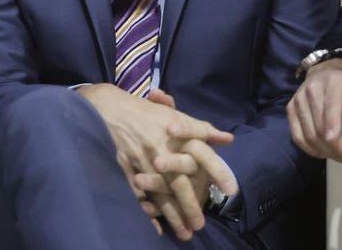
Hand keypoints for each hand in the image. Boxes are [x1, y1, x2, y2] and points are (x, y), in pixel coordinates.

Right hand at [78, 84, 236, 240]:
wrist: (110, 107)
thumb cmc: (146, 113)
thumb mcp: (175, 115)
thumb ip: (201, 129)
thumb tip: (227, 140)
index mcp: (175, 134)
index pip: (202, 155)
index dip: (217, 171)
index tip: (230, 190)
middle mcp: (159, 148)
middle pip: (178, 182)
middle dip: (190, 206)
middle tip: (199, 225)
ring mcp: (140, 160)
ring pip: (159, 193)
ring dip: (172, 215)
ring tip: (184, 232)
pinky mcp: (124, 167)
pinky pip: (136, 194)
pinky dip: (146, 211)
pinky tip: (156, 227)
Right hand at [287, 58, 341, 162]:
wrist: (325, 72)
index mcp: (332, 84)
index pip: (330, 113)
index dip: (335, 136)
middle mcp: (311, 90)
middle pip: (318, 128)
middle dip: (334, 149)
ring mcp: (298, 99)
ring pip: (307, 135)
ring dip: (323, 151)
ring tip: (336, 156)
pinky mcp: (290, 108)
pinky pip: (296, 135)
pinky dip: (308, 148)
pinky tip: (321, 152)